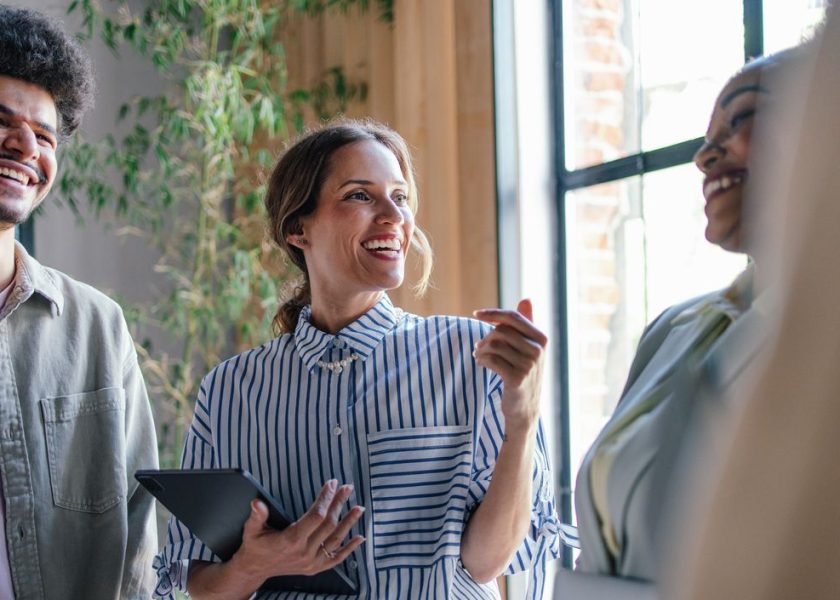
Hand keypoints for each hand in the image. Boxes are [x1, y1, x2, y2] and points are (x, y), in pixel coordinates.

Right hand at [230, 479, 364, 583]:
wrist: (254, 570)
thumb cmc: (254, 546)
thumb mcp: (252, 530)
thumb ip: (257, 516)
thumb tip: (257, 503)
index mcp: (291, 540)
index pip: (316, 516)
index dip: (326, 498)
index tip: (331, 484)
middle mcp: (304, 552)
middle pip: (329, 524)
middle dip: (339, 503)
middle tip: (347, 488)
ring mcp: (311, 562)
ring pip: (336, 540)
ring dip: (349, 522)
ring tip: (359, 508)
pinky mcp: (315, 568)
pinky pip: (336, 558)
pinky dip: (349, 549)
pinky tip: (360, 537)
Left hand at [473, 299, 546, 434]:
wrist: (525, 407)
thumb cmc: (523, 372)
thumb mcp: (528, 347)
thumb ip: (526, 323)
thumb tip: (526, 299)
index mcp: (541, 338)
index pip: (513, 317)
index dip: (493, 313)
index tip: (476, 314)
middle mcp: (538, 350)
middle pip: (502, 331)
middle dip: (485, 337)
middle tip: (478, 347)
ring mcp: (529, 365)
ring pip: (495, 345)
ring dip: (481, 350)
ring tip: (479, 356)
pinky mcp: (517, 378)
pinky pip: (492, 359)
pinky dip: (481, 360)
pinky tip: (481, 364)